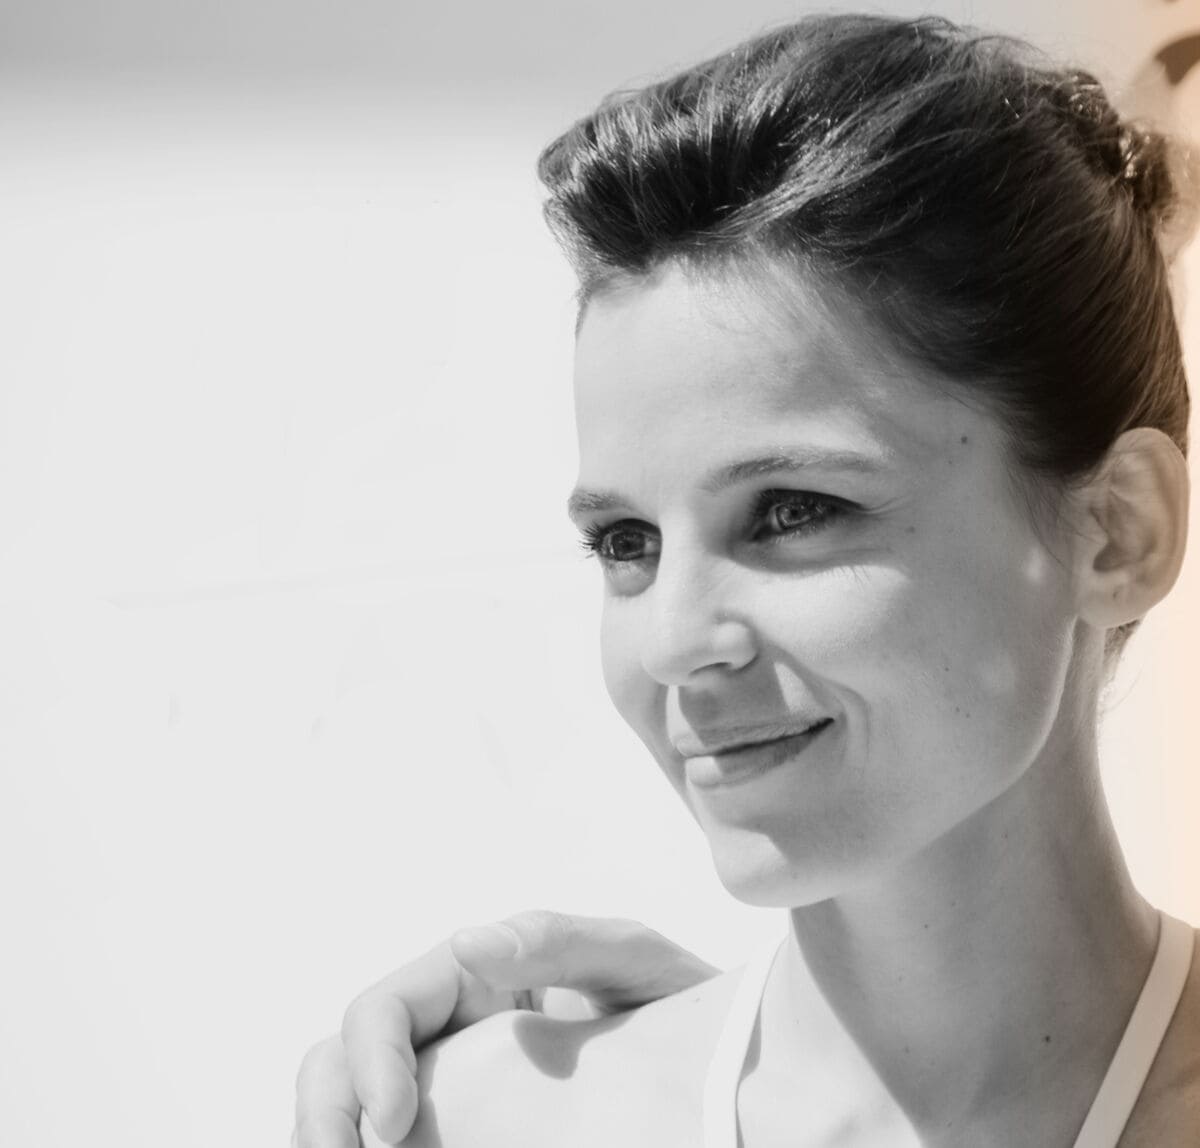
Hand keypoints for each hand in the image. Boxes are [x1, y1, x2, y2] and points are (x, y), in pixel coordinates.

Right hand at [291, 909, 717, 1147]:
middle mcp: (447, 1030)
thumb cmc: (675, 1001)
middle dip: (326, 1112)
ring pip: (352, 1110)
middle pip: (343, 1059)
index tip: (391, 1127)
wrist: (723, 1060)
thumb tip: (467, 943)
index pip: (386, 1008)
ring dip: (330, 1140)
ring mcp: (452, 1085)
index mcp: (472, 978)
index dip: (368, 1061)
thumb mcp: (628, 959)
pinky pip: (401, 1146)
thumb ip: (554, 942)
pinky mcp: (471, 1128)